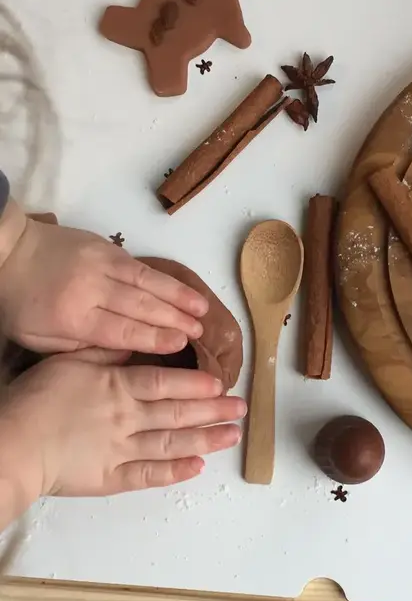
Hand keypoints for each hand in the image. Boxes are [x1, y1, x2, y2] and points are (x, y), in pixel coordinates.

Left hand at [0, 218, 208, 353]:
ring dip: (178, 296)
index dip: (154, 337)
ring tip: (202, 310)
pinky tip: (182, 289)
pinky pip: (141, 266)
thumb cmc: (20, 302)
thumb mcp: (40, 338)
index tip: (181, 344)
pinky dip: (165, 279)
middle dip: (175, 319)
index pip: (122, 330)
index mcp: (73, 316)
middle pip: (141, 306)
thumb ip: (83, 348)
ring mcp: (100, 263)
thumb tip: (126, 353)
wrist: (6, 250)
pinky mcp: (105, 247)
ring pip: (147, 282)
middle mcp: (91, 288)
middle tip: (200, 332)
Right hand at [0, 349, 245, 511]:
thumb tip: (133, 348)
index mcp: (118, 387)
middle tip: (242, 408)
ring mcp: (123, 450)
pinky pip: (151, 474)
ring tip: (233, 435)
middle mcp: (128, 418)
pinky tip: (198, 467)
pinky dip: (176, 472)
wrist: (13, 444)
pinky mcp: (113, 478)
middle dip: (215, 410)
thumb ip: (103, 355)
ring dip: (207, 439)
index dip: (197, 383)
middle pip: (179, 413)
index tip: (221, 383)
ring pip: (173, 443)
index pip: (166, 383)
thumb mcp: (68, 362)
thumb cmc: (36, 399)